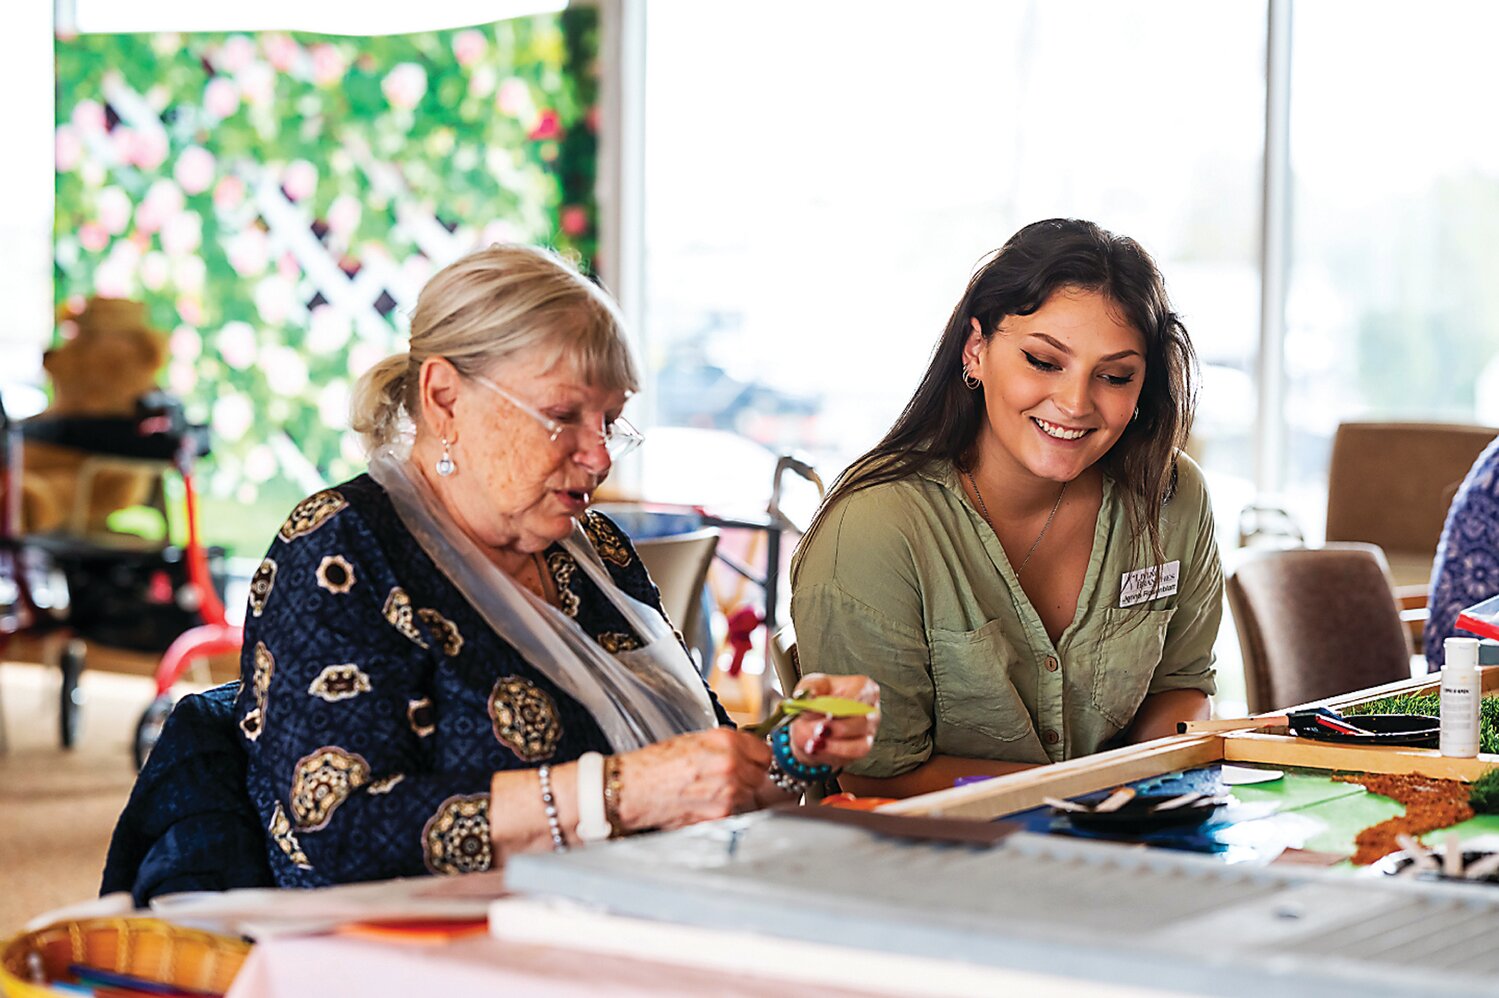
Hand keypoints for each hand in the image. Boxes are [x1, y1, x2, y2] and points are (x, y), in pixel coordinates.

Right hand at [614, 727, 771, 830]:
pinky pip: (734, 810)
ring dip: (737, 792)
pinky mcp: (720, 816)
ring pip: (748, 794)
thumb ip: (725, 745)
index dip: (756, 756)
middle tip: (728, 775)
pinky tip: (704, 800)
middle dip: (748, 775)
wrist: (635, 788)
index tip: (752, 759)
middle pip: (760, 775)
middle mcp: (730, 766)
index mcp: (725, 742)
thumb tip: (744, 751)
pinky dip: (724, 808)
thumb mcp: (694, 740)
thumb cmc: (655, 764)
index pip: (765, 752)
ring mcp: (728, 793)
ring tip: (710, 788)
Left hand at [786, 672, 879, 769]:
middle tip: (818, 730)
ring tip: (813, 744)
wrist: (813, 719)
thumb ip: (808, 688)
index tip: (828, 712)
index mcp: (863, 687)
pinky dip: (830, 754)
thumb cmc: (818, 696)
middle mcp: (870, 710)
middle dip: (838, 728)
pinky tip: (815, 749)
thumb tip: (805, 697)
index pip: (860, 695)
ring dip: (834, 746)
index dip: (844, 705)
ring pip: (859, 745)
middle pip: (862, 721)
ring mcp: (868, 732)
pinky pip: (850, 757)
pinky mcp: (861, 749)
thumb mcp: (810, 683)